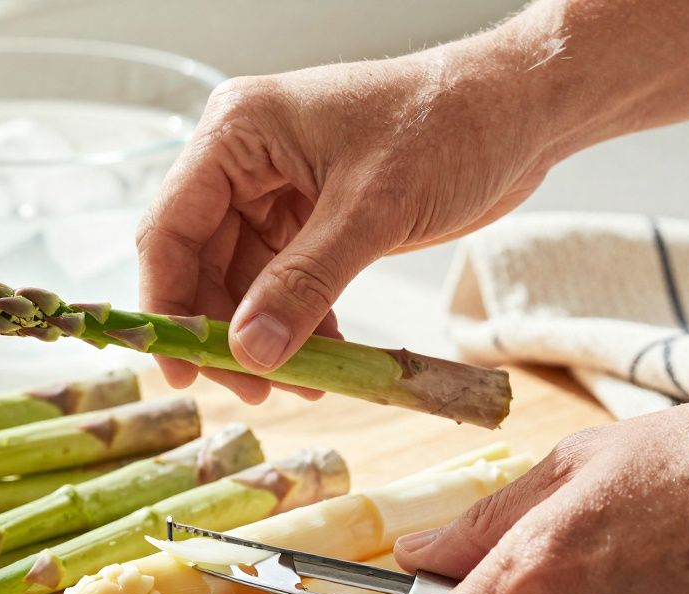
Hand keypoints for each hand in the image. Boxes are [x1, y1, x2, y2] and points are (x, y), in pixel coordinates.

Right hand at [135, 31, 558, 403]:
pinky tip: (324, 358)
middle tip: (254, 388)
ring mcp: (277, 188)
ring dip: (265, 334)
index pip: (171, 228)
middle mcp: (245, 159)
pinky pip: (284, 281)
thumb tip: (251, 352)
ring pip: (243, 280)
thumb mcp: (371, 211)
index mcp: (237, 133)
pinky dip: (299, 321)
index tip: (181, 368)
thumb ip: (304, 284)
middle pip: (201, 261)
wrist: (521, 110)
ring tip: (301, 382)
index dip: (166, 304)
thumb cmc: (449, 125)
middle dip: (225, 329)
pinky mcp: (312, 215)